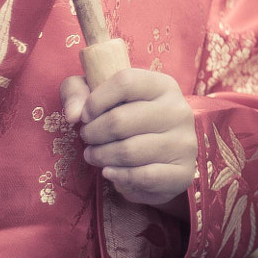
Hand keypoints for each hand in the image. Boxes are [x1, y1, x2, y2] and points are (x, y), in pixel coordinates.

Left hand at [61, 68, 196, 206]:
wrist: (162, 162)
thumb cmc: (127, 123)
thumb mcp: (101, 99)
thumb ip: (77, 93)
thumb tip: (73, 114)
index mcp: (163, 85)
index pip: (125, 81)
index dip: (96, 100)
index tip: (86, 115)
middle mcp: (179, 111)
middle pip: (120, 120)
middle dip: (93, 134)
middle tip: (88, 140)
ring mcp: (184, 143)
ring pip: (128, 151)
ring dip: (101, 157)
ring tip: (95, 156)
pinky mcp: (182, 172)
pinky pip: (141, 176)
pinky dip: (118, 176)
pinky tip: (110, 172)